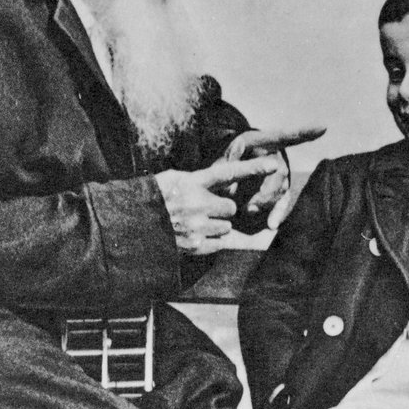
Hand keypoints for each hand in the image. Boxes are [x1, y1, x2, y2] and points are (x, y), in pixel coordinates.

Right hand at [154, 154, 280, 254]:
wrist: (134, 225)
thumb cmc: (155, 198)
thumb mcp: (174, 179)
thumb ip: (200, 179)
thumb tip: (225, 178)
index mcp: (191, 183)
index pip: (228, 172)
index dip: (252, 168)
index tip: (274, 164)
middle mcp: (196, 203)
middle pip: (231, 207)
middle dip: (222, 210)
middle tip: (202, 210)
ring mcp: (197, 226)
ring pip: (226, 226)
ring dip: (216, 226)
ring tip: (194, 223)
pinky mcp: (197, 245)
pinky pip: (220, 242)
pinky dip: (210, 240)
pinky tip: (192, 234)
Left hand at [224, 126, 325, 228]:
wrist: (232, 170)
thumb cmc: (229, 159)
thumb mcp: (225, 156)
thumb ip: (228, 167)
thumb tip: (232, 189)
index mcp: (265, 141)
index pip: (286, 135)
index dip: (305, 132)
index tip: (323, 127)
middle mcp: (279, 156)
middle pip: (280, 173)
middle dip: (265, 191)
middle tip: (248, 206)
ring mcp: (283, 173)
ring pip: (280, 189)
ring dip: (265, 202)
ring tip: (247, 209)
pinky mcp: (282, 190)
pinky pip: (283, 202)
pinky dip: (277, 213)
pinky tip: (271, 225)